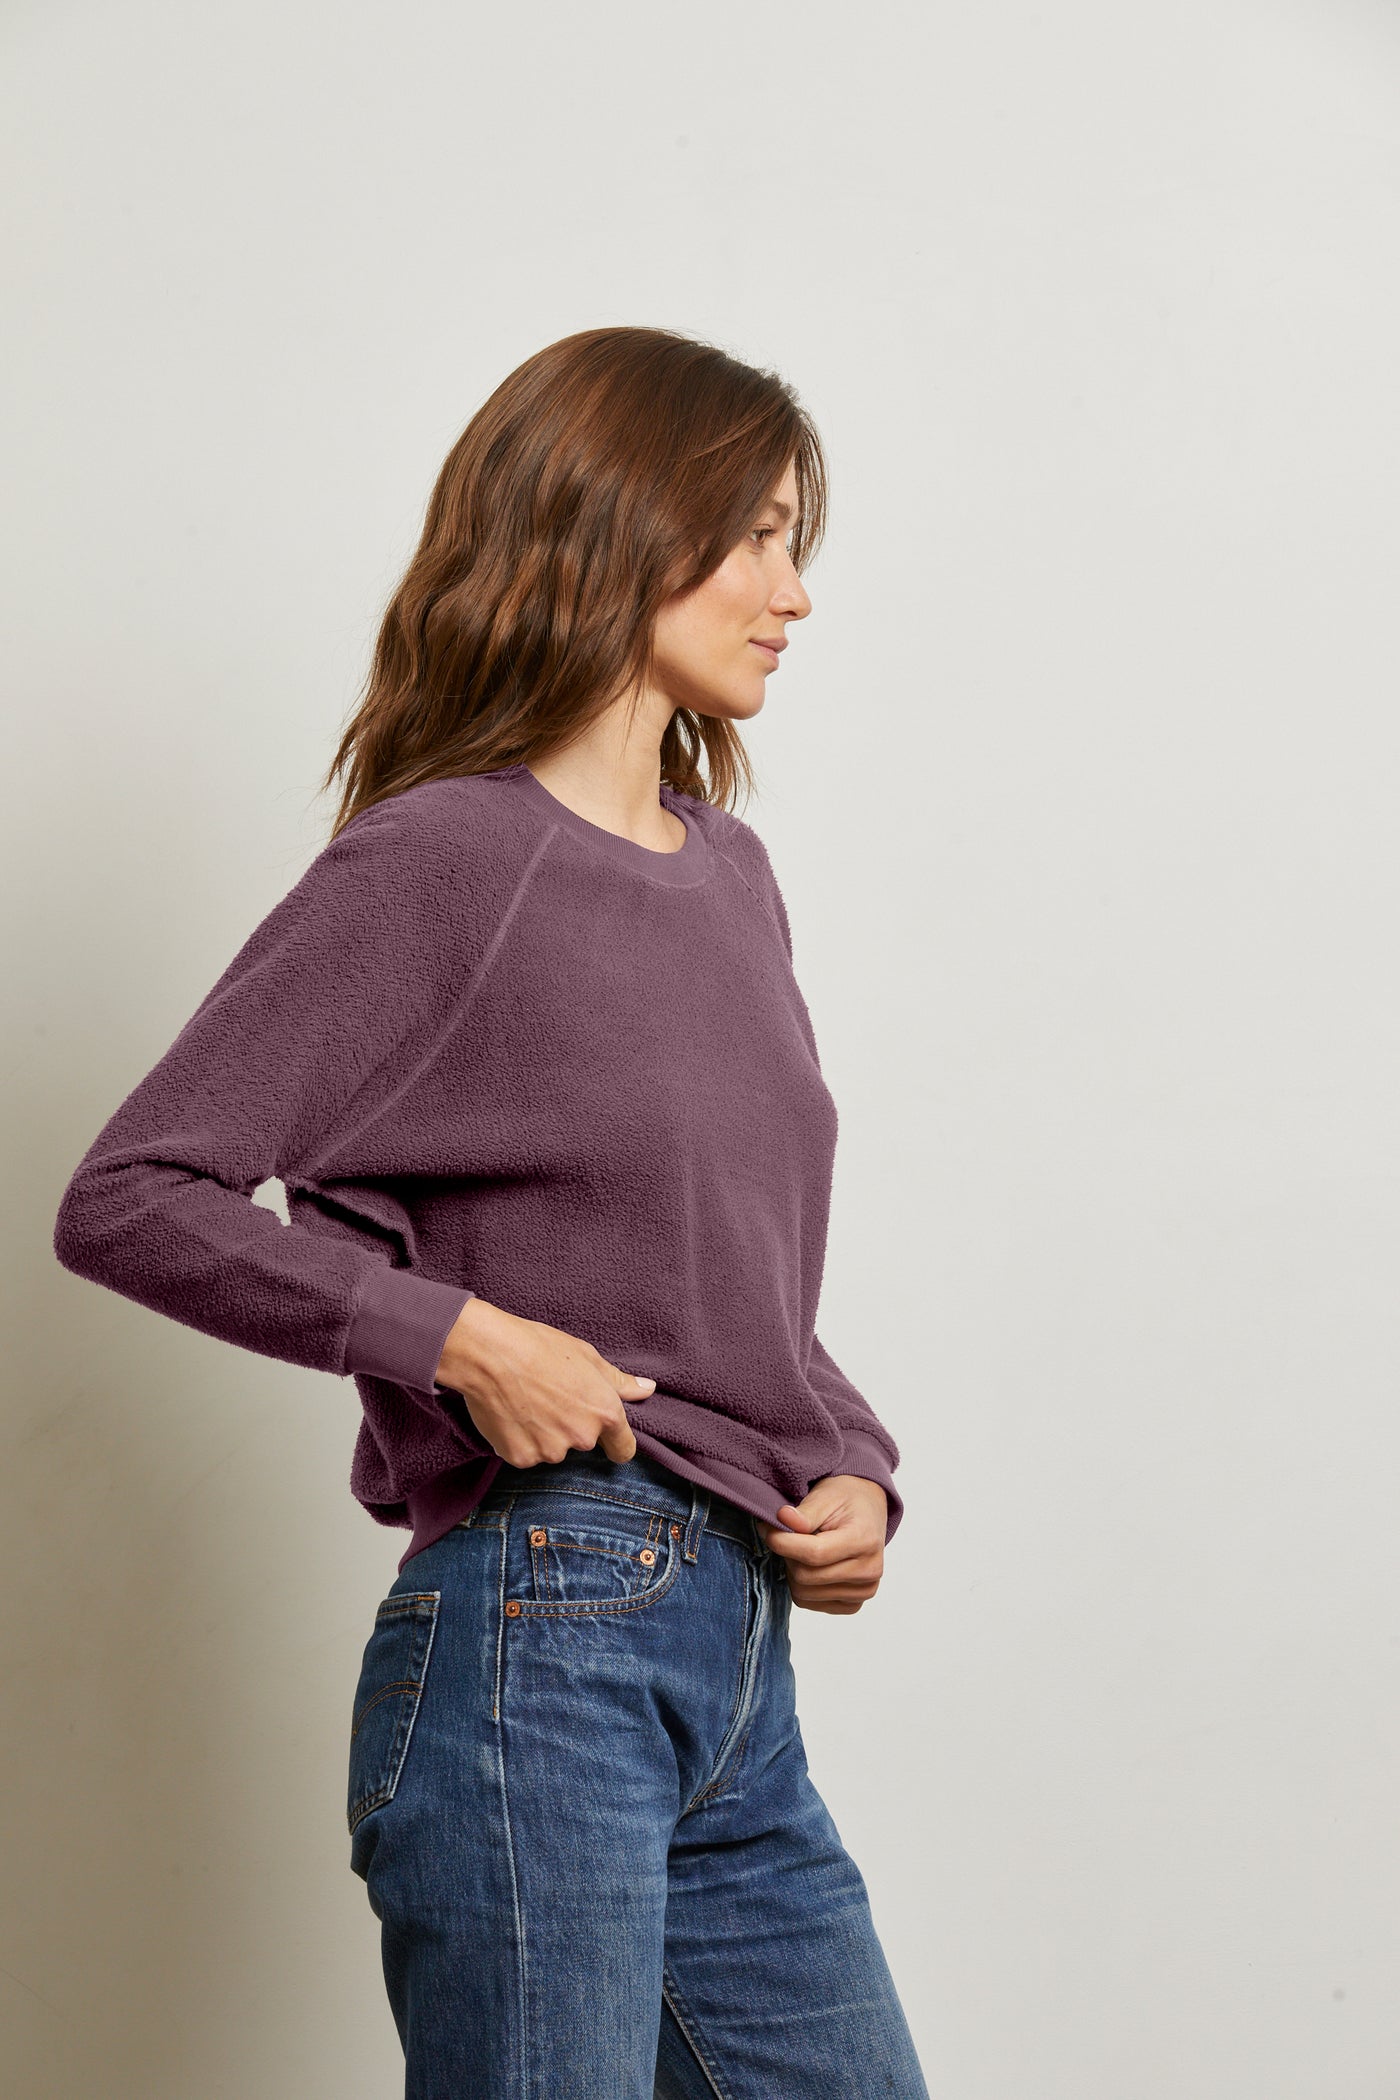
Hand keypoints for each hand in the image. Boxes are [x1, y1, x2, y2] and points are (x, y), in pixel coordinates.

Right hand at [433, 1297, 654, 1466]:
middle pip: (582, 1443)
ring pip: (552, 1449)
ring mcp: (550, 1451)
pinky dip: (519, 1440)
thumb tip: (648, 1390)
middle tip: (549, 1397)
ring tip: (526, 1402)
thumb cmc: (539, 1347)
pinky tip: (510, 1414)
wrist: (490, 1354)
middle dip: (570, 1426)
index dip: (616, 1444)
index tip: (607, 1438)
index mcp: (605, 1412)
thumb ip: (619, 1381)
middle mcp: (582, 1437)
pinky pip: (526, 1453)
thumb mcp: (586, 1356)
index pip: (623, 1450)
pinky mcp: (521, 1458)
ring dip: (543, 1434)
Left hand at [757, 1475, 887, 1613]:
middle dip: (787, 1555)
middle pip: (806, 1576)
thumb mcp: (826, 1495)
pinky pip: (809, 1603)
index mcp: (864, 1540)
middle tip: (786, 1536)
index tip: (767, 1529)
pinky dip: (800, 1584)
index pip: (814, 1553)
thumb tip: (782, 1518)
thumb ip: (805, 1512)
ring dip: (792, 1570)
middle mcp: (869, 1571)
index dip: (783, 1543)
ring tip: (801, 1548)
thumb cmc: (846, 1501)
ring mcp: (863, 1591)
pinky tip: (810, 1565)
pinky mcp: (852, 1604)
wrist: (867, 1512)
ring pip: (803, 1593)